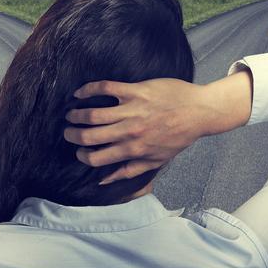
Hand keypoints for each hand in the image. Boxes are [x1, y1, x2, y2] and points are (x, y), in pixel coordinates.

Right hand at [64, 70, 252, 183]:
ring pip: (93, 114)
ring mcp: (132, 110)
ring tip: (71, 113)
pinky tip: (80, 92)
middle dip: (72, 135)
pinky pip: (105, 88)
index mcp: (133, 150)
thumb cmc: (179, 137)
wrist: (199, 111)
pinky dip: (88, 89)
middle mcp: (130, 131)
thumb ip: (130, 171)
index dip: (82, 155)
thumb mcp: (157, 160)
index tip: (78, 150)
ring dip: (76, 114)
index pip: (97, 158)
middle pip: (89, 136)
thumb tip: (104, 180)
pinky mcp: (135, 90)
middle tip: (68, 131)